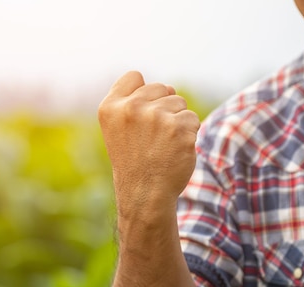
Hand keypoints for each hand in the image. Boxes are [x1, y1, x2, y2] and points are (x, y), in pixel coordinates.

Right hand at [98, 71, 199, 212]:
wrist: (145, 194)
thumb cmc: (134, 160)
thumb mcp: (118, 128)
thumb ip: (131, 102)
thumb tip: (170, 89)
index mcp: (110, 107)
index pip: (134, 76)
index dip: (142, 93)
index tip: (140, 118)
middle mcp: (131, 108)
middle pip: (162, 87)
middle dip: (164, 107)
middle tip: (153, 137)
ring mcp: (156, 117)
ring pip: (180, 103)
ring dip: (178, 122)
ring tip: (163, 144)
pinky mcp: (179, 128)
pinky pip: (193, 119)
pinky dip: (189, 134)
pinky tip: (175, 150)